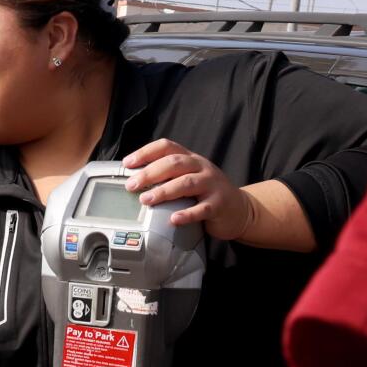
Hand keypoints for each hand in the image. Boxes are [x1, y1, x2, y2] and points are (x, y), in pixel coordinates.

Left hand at [122, 138, 256, 239]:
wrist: (239, 209)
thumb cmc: (205, 194)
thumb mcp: (187, 178)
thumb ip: (167, 177)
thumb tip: (134, 181)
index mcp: (190, 159)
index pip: (167, 147)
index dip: (146, 152)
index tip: (128, 163)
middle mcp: (201, 167)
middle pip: (175, 163)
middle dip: (150, 173)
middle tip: (132, 185)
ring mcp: (212, 184)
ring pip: (187, 183)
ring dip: (164, 191)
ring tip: (146, 200)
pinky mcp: (219, 204)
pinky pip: (202, 209)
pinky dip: (187, 214)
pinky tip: (174, 219)